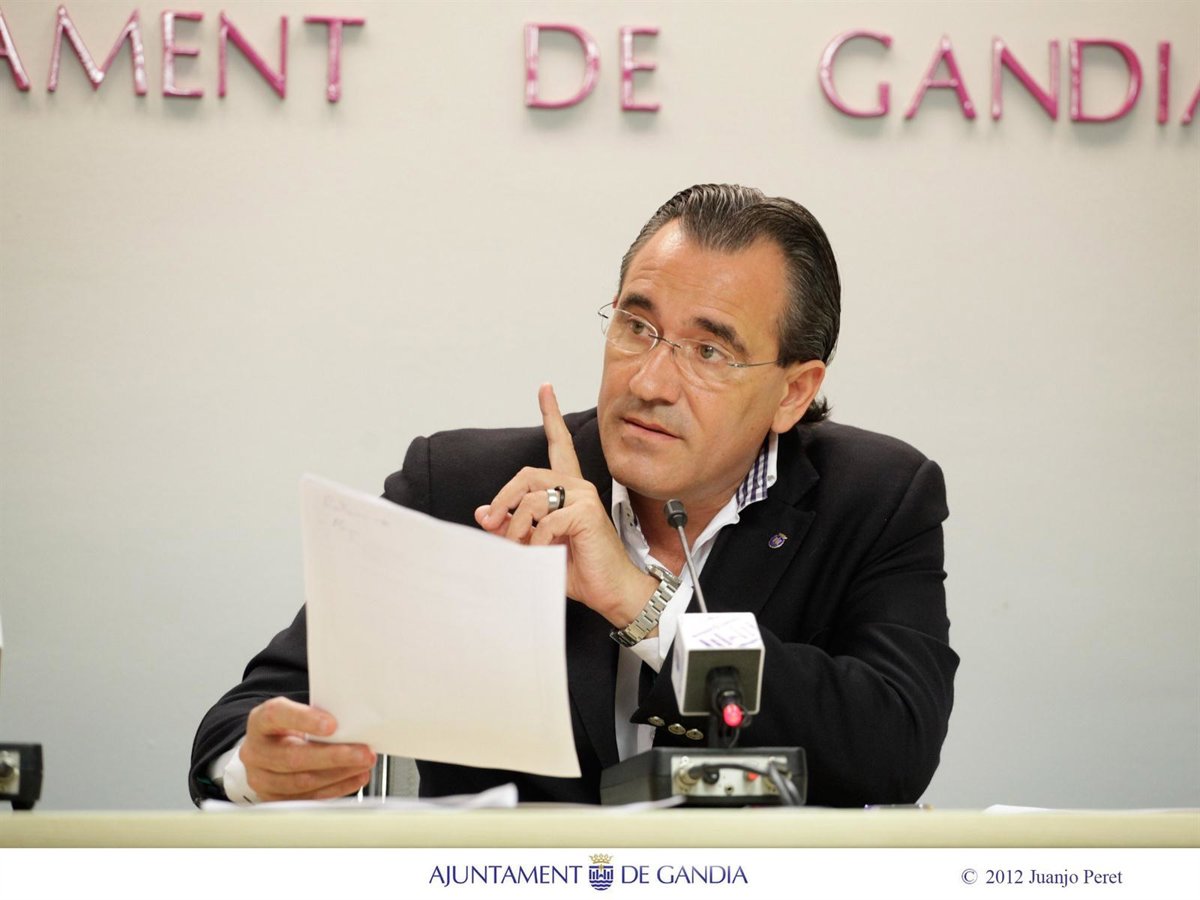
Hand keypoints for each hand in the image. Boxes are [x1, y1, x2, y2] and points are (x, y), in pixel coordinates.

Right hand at [239, 697, 375, 801]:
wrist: (268, 748)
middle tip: (363, 753)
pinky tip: (354, 778)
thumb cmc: (287, 727)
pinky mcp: (274, 799)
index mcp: (260, 721)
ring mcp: (262, 779)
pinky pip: (307, 798)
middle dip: (333, 756)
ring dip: (338, 775)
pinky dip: (336, 788)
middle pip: (293, 757)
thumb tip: (352, 721)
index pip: (276, 715)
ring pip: (301, 782)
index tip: (332, 724)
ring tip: (363, 765)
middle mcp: (255, 751)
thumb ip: (317, 714)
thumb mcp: (297, 712)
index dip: (304, 719)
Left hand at [474, 384, 657, 628]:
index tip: (545, 388)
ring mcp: (583, 497)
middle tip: (490, 522)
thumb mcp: (536, 546)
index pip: (559, 444)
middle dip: (502, 499)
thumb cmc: (580, 569)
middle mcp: (578, 487)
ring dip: (516, 529)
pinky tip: (546, 553)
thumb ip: (513, 527)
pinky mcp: (586, 512)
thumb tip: (483, 514)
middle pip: (527, 474)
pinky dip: (536, 542)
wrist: (611, 591)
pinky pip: (545, 521)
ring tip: (522, 549)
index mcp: (569, 490)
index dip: (551, 415)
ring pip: (531, 499)